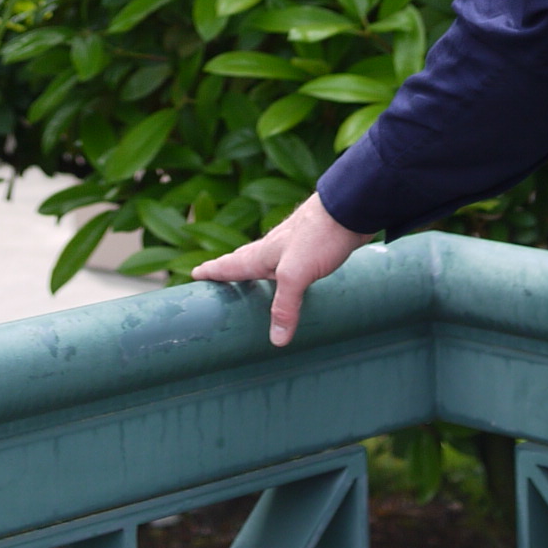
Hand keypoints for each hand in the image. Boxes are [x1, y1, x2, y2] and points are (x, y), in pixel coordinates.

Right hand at [190, 194, 375, 345]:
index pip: (230, 264)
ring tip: (252, 282)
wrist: (353, 207)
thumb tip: (275, 340)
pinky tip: (295, 280)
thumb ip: (285, 305)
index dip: (212, 271)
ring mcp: (295, 246)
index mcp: (262, 253)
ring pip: (269, 263)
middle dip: (230, 270)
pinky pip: (292, 266)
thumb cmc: (319, 235)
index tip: (194, 274)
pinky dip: (285, 275)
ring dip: (257, 272)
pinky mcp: (315, 247)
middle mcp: (274, 248)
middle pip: (245, 261)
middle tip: (216, 277)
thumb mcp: (297, 274)